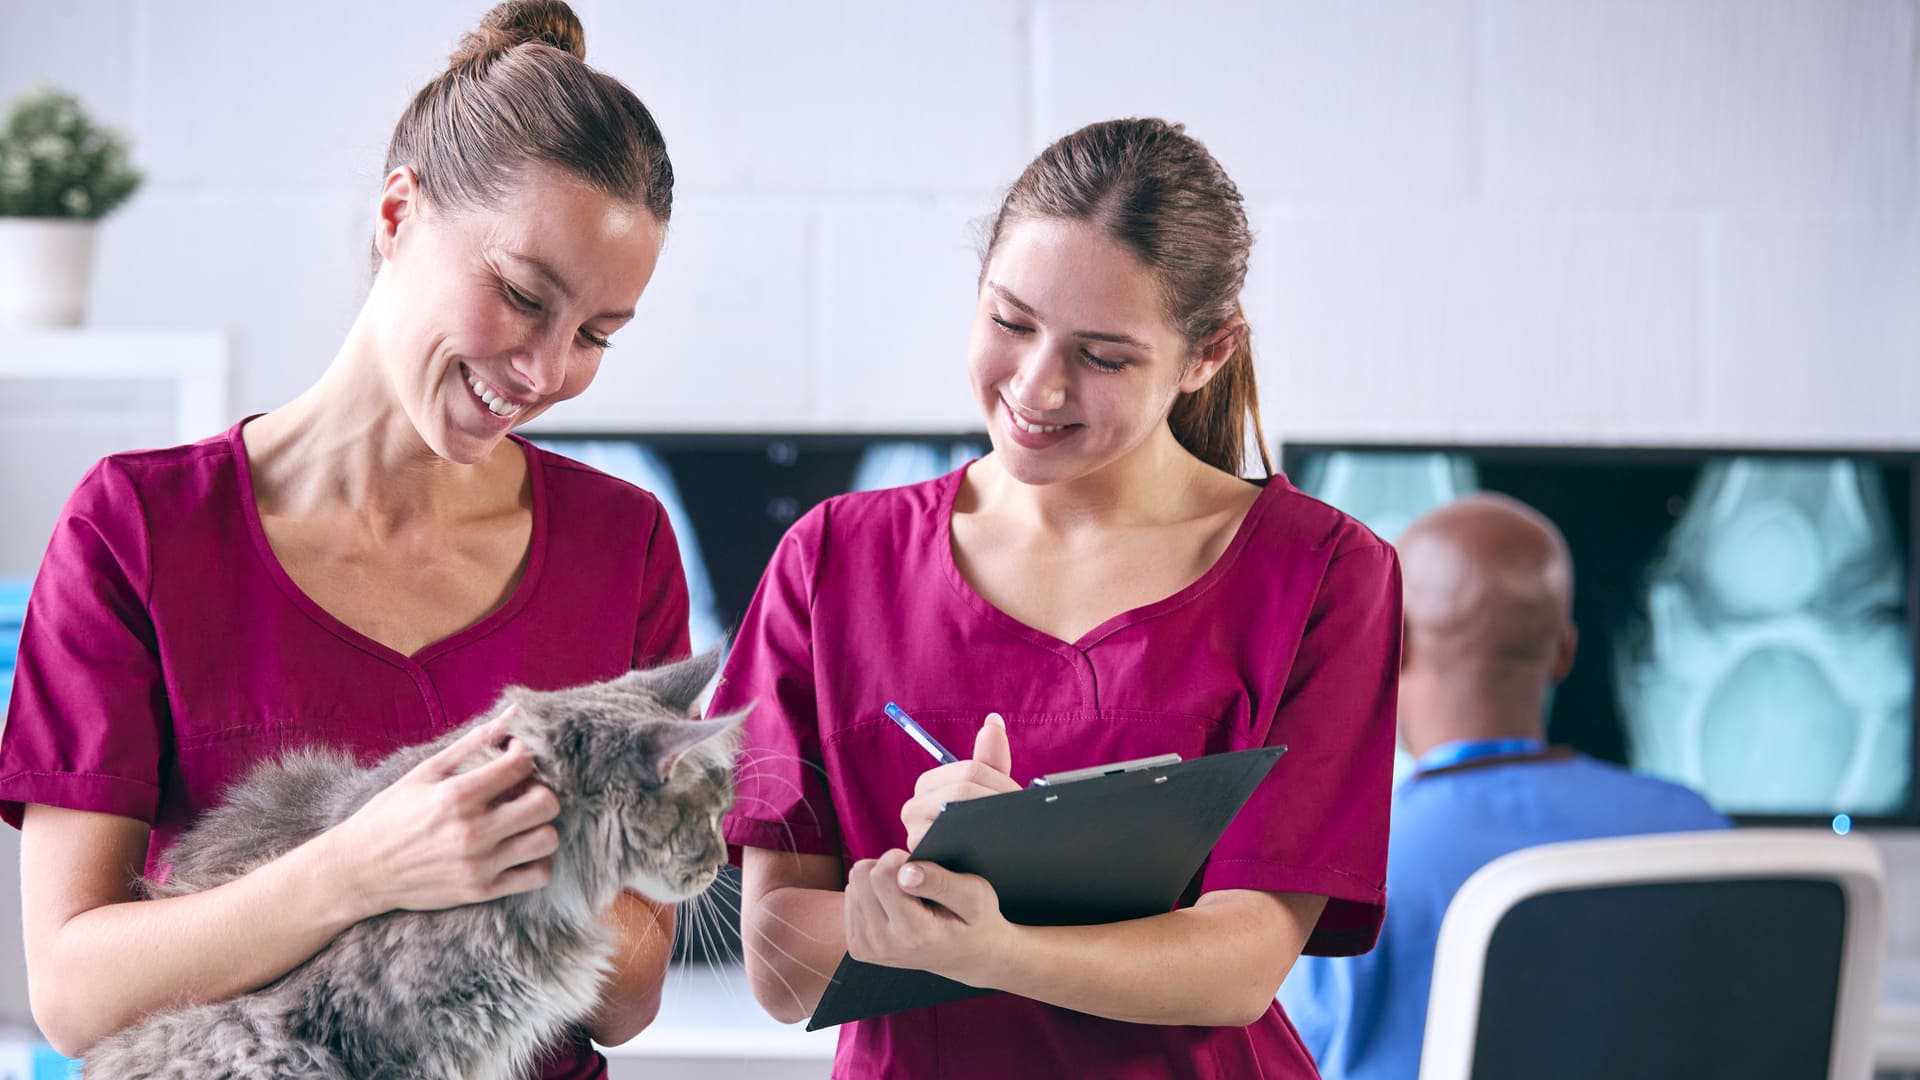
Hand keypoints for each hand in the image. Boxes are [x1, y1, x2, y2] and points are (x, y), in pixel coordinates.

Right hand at [324, 707, 561, 918]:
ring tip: (523, 822)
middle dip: (542, 791)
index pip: (521, 765)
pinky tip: (520, 850)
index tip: (513, 757)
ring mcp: (478, 865)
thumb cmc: (391, 815)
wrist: (360, 870)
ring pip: (547, 840)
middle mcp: (471, 831)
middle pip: (545, 804)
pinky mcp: (481, 891)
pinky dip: (537, 861)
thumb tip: (514, 713)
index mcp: (456, 795)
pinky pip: (537, 876)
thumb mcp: (425, 771)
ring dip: (542, 826)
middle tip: (525, 791)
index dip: (525, 754)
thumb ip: (473, 742)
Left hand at [844, 848, 1009, 984]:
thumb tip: (904, 871)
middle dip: (886, 867)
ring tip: (907, 898)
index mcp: (914, 932)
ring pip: (853, 884)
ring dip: (879, 882)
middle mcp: (884, 944)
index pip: (882, 873)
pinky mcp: (857, 947)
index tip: (921, 869)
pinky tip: (894, 908)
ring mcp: (867, 948)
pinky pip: (851, 898)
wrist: (967, 957)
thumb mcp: (975, 895)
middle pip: (861, 875)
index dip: (900, 858)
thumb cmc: (974, 920)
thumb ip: (941, 881)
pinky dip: (872, 895)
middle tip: (913, 882)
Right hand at [900, 712, 1017, 849]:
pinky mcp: (922, 862)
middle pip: (962, 791)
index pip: (969, 771)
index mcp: (927, 784)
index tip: (1020, 797)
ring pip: (959, 816)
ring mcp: (914, 836)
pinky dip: (979, 844)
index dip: (1001, 782)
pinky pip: (954, 847)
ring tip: (1012, 827)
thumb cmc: (978, 828)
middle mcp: (912, 807)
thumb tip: (994, 720)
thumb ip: (990, 760)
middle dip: (998, 801)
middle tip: (1020, 814)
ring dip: (992, 821)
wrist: (970, 876)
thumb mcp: (986, 793)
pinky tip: (996, 847)